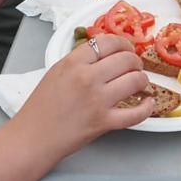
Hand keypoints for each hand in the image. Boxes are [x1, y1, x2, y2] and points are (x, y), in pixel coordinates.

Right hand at [19, 33, 153, 153]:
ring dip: (142, 80)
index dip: (123, 44)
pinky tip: (147, 103)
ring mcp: (98, 100)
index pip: (108, 42)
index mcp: (74, 62)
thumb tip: (104, 54)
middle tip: (135, 67)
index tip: (127, 49)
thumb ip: (79, 61)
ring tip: (140, 84)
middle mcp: (88, 78)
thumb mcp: (56, 72)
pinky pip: (137, 113)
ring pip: (136, 80)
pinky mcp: (105, 122)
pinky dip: (147, 107)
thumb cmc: (40, 108)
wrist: (32, 137)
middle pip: (127, 59)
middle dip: (136, 62)